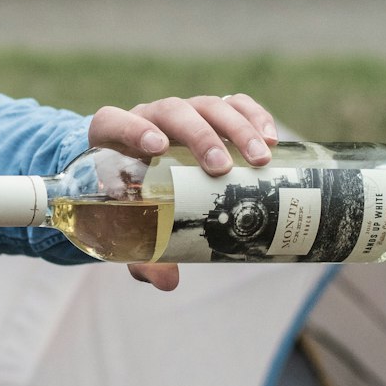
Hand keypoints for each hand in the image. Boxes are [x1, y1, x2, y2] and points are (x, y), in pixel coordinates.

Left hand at [88, 92, 278, 290]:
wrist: (141, 175)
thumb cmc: (130, 199)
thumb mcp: (131, 226)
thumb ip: (143, 252)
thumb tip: (167, 281)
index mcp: (113, 138)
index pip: (114, 122)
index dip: (132, 128)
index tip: (156, 146)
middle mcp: (149, 118)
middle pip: (173, 112)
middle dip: (200, 136)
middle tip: (221, 167)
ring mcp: (184, 112)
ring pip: (209, 106)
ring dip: (237, 128)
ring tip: (260, 159)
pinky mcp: (211, 113)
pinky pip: (235, 104)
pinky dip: (254, 115)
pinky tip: (271, 139)